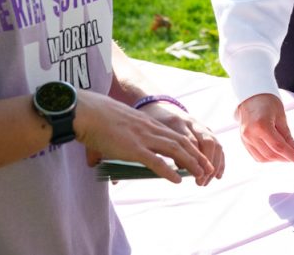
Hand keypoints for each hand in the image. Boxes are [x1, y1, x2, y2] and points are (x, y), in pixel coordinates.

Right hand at [73, 91, 215, 184]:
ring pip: (175, 151)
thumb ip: (109, 143)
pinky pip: (156, 162)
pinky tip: (178, 180)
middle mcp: (150, 129)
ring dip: (190, 164)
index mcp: (147, 123)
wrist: (86, 112)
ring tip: (200, 175)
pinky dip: (169, 171)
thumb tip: (93, 162)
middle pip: (181, 142)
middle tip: (208, 168)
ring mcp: (143, 138)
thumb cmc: (93, 120)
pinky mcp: (134, 149)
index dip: (189, 146)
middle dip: (197, 156)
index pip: (174, 135)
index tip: (198, 157)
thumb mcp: (111, 128)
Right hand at [237, 93, 293, 163]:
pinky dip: (268, 157)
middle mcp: (250, 134)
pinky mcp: (244, 142)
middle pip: (271, 154)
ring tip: (287, 154)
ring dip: (277, 159)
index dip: (291, 155)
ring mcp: (245, 139)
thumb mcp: (281, 116)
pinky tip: (276, 152)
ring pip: (263, 158)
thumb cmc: (267, 102)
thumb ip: (288, 136)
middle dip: (286, 158)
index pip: (279, 146)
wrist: (251, 96)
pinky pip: (257, 156)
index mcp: (261, 125)